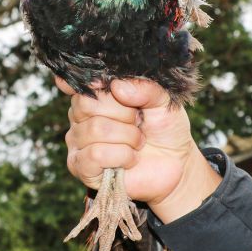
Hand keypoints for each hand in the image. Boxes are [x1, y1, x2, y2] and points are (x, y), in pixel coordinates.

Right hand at [57, 77, 221, 223]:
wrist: (174, 164)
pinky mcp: (82, 167)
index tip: (103, 84)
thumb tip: (117, 86)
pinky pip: (95, 155)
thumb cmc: (164, 128)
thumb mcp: (163, 101)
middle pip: (86, 103)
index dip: (90, 83)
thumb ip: (145, 88)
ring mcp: (77, 142)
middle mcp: (80, 116)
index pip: (83, 83)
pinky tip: (129, 159)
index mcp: (96, 95)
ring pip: (95, 129)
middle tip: (138, 122)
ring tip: (138, 142)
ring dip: (127, 137)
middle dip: (123, 113)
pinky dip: (121, 156)